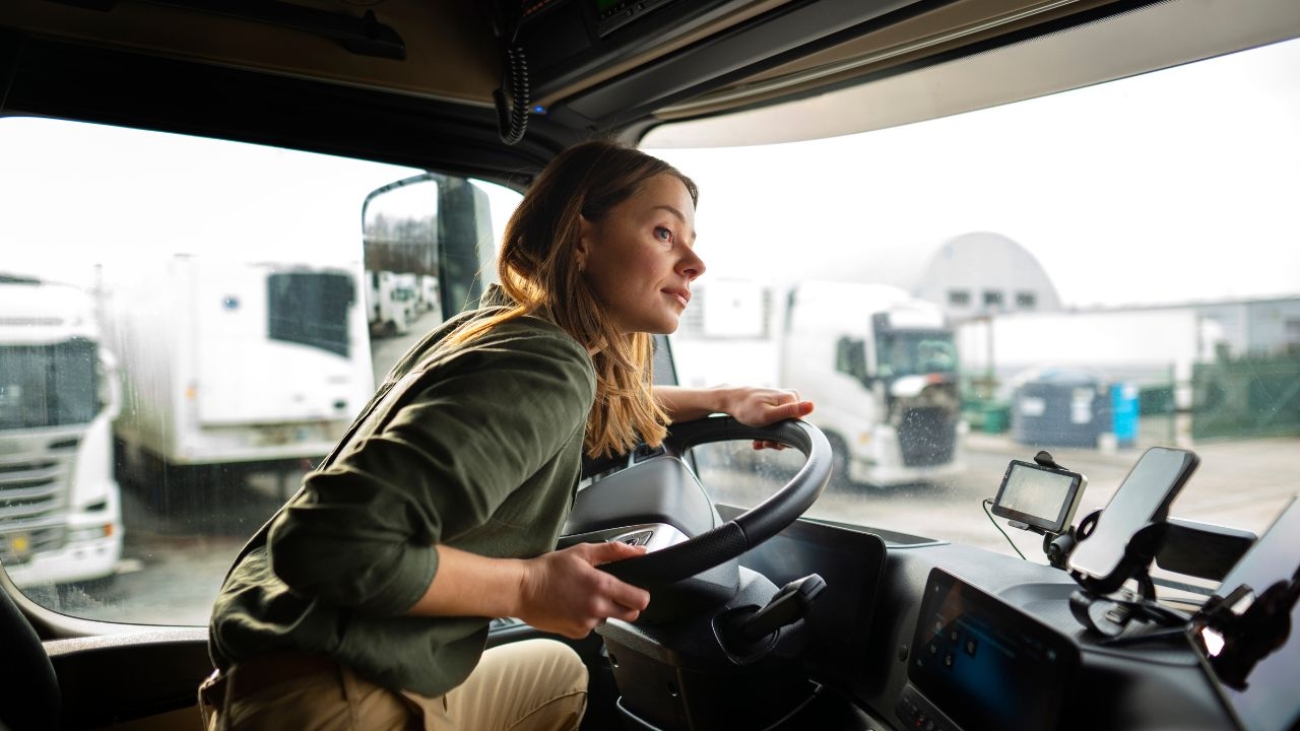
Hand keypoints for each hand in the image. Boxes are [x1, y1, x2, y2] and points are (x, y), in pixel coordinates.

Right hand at [516, 542, 650, 638]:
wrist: (522, 590)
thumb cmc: (549, 570)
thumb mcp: (582, 552)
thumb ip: (614, 551)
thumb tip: (638, 552)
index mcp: (601, 586)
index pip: (640, 600)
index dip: (641, 595)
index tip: (636, 590)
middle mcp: (597, 608)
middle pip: (631, 615)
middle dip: (627, 605)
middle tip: (614, 594)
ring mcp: (587, 623)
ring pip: (609, 620)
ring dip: (604, 611)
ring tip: (584, 597)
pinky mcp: (576, 633)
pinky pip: (591, 627)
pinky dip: (587, 619)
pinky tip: (574, 606)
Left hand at [723, 387, 813, 450]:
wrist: (729, 400)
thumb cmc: (746, 408)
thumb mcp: (768, 415)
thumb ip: (790, 412)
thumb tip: (812, 405)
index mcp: (792, 398)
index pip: (800, 425)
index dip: (786, 438)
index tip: (771, 443)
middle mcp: (791, 398)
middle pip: (792, 427)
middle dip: (777, 439)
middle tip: (762, 443)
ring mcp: (784, 401)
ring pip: (784, 427)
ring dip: (771, 438)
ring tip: (758, 442)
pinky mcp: (777, 405)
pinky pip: (778, 423)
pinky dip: (768, 432)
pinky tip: (758, 440)